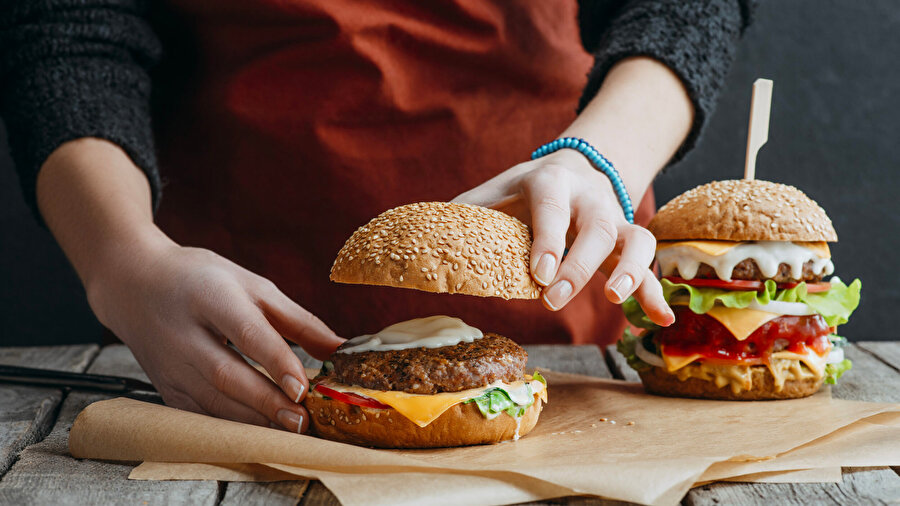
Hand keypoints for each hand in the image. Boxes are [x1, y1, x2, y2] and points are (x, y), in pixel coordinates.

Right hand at [85, 240, 343, 431]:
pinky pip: (200, 414)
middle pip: (227, 374)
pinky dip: (231, 426)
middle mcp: (184, 333)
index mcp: (210, 295)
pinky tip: (259, 433)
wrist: (133, 284)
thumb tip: (341, 348)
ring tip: (290, 430)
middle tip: (303, 420)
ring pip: (212, 401)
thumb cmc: (201, 280)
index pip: (246, 332)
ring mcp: (169, 364)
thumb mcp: (252, 285)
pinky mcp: (165, 387)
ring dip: (254, 420)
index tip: (301, 387)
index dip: (275, 361)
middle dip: (267, 402)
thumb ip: (298, 320)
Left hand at [454, 149, 673, 325]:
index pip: (552, 207)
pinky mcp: (628, 240)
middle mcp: (589, 197)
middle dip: (580, 264)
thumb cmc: (522, 191)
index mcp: (550, 182)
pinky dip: (654, 291)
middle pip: (598, 227)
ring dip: (631, 271)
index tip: (539, 273)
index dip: (549, 238)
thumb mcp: (493, 192)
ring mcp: (615, 218)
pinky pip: (649, 265)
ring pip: (637, 238)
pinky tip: (658, 319)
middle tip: (554, 298)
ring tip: (615, 300)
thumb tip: (422, 244)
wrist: (574, 169)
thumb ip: (466, 215)